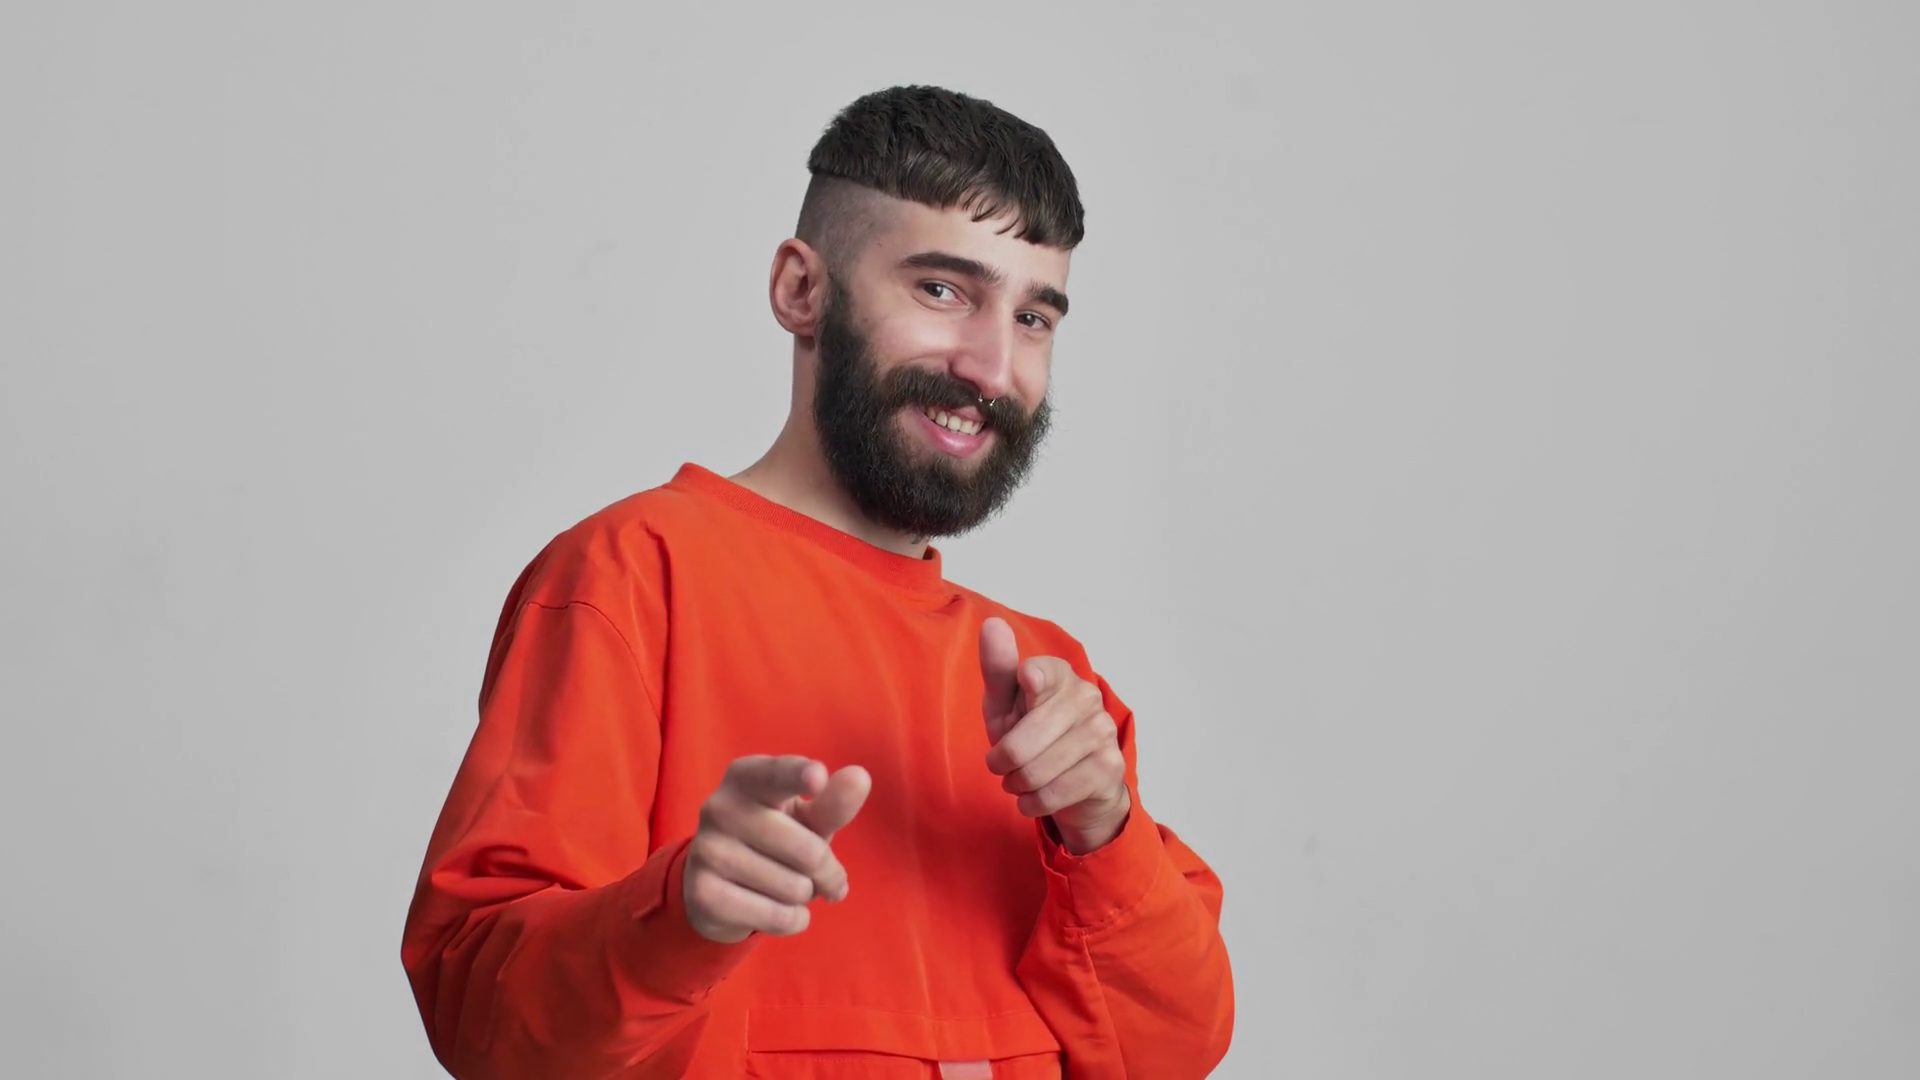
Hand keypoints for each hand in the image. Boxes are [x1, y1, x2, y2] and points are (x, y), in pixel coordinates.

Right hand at [682, 755, 871, 943]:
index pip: (777, 774)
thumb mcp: (807, 819)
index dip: (799, 775)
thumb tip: (860, 777)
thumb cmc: (776, 840)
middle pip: (808, 851)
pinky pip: (778, 916)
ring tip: (787, 886)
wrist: (721, 887)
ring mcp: (707, 850)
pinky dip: (792, 920)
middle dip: (827, 872)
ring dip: (805, 895)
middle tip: (821, 875)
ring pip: (795, 888)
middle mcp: (719, 807)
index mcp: (746, 776)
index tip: (818, 777)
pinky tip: (777, 909)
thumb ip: (833, 803)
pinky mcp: (704, 893)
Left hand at [979, 617, 1130, 854]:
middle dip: (1002, 762)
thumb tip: (992, 623)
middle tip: (1001, 765)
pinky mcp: (1110, 767)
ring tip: (1019, 780)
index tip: (1028, 681)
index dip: (1030, 681)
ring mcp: (1102, 732)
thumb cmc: (1031, 735)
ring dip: (1017, 784)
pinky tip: (1034, 797)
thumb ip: (997, 668)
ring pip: (1038, 771)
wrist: (1075, 786)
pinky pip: (1055, 793)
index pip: (1038, 674)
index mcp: (1058, 673)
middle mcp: (1086, 696)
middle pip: (1023, 741)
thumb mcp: (1005, 705)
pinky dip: (1034, 802)